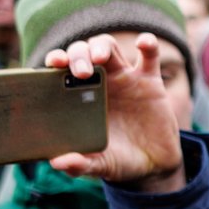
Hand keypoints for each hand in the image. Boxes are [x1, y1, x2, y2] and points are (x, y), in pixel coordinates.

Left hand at [43, 33, 184, 191]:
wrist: (154, 166)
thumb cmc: (119, 161)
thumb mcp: (99, 165)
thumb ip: (80, 164)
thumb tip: (56, 163)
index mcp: (78, 95)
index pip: (61, 68)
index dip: (56, 59)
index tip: (54, 63)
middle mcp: (99, 81)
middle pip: (82, 51)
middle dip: (78, 54)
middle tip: (81, 72)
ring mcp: (125, 78)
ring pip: (108, 47)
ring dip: (101, 46)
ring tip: (100, 58)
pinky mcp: (150, 81)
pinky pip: (150, 56)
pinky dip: (148, 44)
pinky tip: (143, 43)